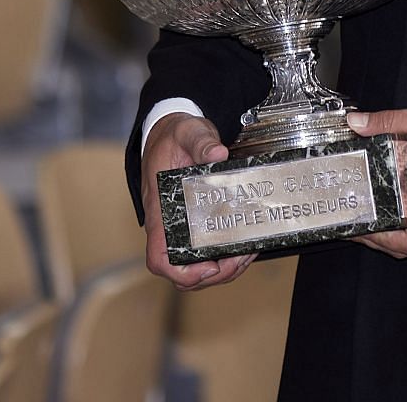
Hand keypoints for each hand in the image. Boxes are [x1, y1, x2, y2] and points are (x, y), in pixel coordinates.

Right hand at [141, 112, 255, 290]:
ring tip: (247, 252)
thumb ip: (201, 142)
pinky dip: (226, 256)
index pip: (159, 257)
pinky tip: (245, 244)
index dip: (180, 272)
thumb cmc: (174, 137)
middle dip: (215, 273)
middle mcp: (169, 226)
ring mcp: (182, 228)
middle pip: (183, 270)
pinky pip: (207, 252)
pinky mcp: (195, 224)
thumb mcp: (187, 132)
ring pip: (197, 266)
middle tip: (241, 257)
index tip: (207, 266)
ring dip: (224, 269)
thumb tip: (218, 153)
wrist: (170, 132)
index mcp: (161, 211)